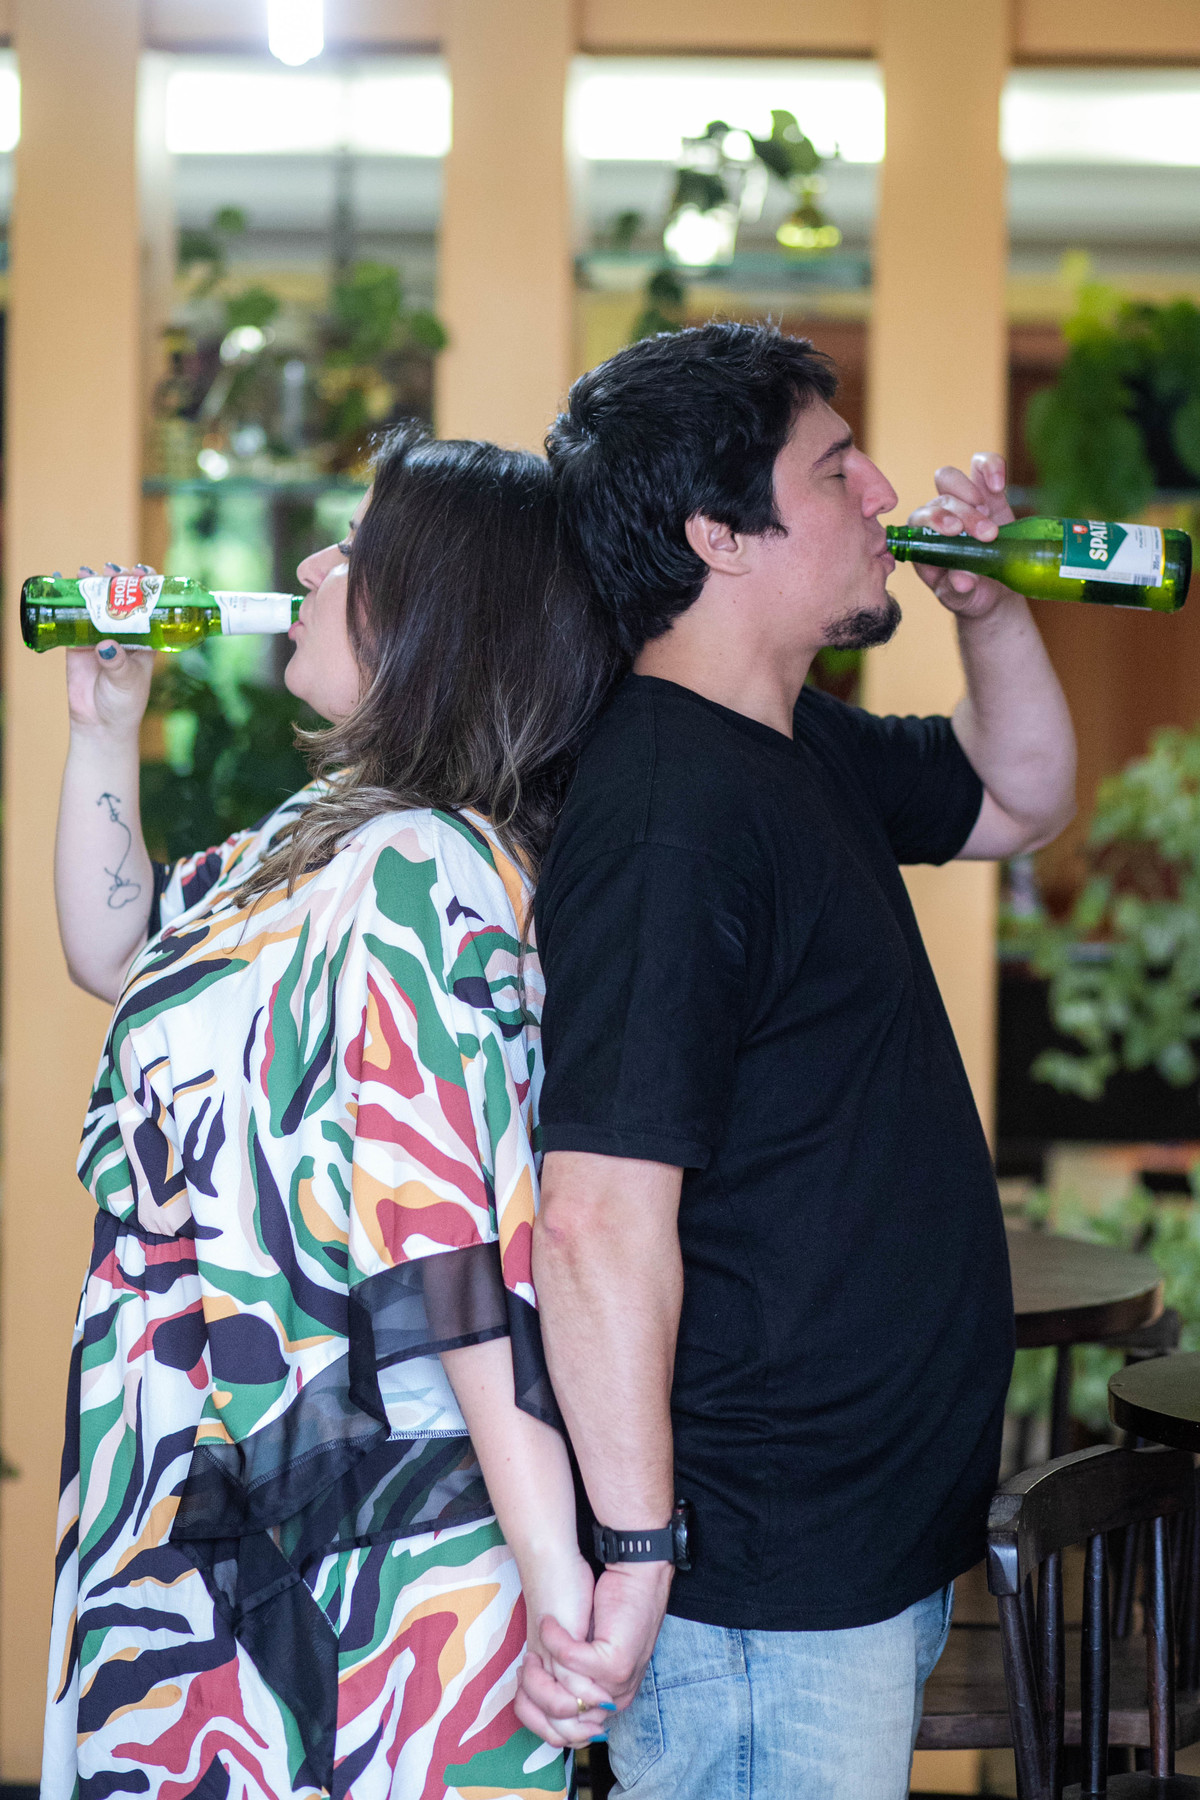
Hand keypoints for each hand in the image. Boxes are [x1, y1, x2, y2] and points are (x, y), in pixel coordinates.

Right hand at [65, 564, 155, 735]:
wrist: (99, 724)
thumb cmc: (124, 704)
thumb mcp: (127, 683)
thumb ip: (118, 664)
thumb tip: (106, 645)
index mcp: (145, 639)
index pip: (149, 605)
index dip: (146, 586)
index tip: (142, 573)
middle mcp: (123, 633)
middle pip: (120, 598)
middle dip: (116, 580)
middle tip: (109, 571)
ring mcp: (99, 635)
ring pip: (96, 603)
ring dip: (90, 585)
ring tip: (85, 573)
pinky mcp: (77, 642)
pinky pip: (71, 616)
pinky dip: (66, 599)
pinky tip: (59, 582)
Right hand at [519, 1561, 671, 1748]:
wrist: (633, 1578)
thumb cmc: (603, 1612)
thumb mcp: (577, 1650)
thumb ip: (560, 1676)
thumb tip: (526, 1690)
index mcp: (601, 1703)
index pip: (556, 1732)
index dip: (531, 1705)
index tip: (525, 1672)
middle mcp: (611, 1702)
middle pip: (556, 1720)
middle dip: (534, 1685)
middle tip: (530, 1656)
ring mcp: (616, 1686)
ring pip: (560, 1696)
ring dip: (542, 1661)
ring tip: (539, 1637)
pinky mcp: (615, 1663)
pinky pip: (570, 1660)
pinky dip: (554, 1639)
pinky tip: (549, 1622)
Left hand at [907, 452, 1016, 620]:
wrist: (994, 591)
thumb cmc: (970, 594)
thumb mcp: (961, 598)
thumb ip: (959, 590)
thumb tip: (963, 582)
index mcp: (922, 540)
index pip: (918, 519)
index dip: (934, 519)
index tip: (955, 531)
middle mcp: (938, 517)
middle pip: (940, 500)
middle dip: (963, 514)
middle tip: (987, 534)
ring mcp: (962, 502)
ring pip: (953, 478)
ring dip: (971, 492)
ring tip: (989, 514)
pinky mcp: (988, 493)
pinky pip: (983, 466)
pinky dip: (991, 467)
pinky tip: (999, 485)